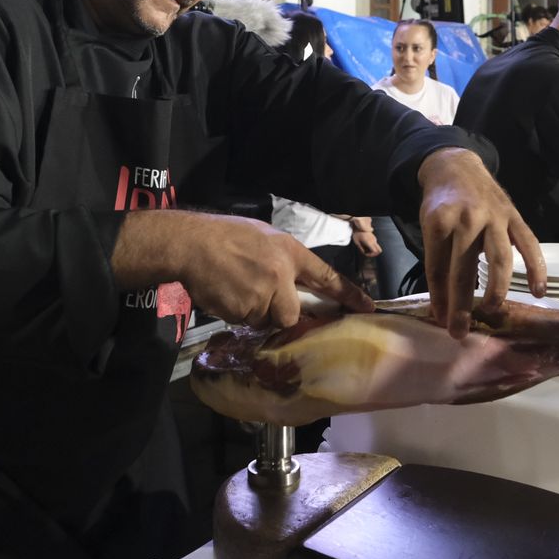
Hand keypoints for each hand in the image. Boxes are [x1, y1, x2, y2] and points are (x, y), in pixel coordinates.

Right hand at [118, 211, 372, 327]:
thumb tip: (290, 284)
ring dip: (253, 312)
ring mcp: (264, 294)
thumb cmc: (224, 235)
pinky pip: (245, 323)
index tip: (367, 307)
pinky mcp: (244, 310)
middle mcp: (282, 275)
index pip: (326, 276)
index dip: (348, 293)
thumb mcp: (263, 237)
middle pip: (292, 313)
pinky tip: (224, 294)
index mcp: (289, 251)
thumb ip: (282, 261)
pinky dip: (236, 314)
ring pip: (266, 320)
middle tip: (254, 294)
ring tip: (234, 289)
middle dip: (276, 311)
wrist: (191, 244)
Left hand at [351, 228, 381, 257]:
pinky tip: (366, 245)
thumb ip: (361, 249)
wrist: (358, 226)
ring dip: (372, 250)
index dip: (371, 255)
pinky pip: (375, 244)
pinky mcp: (373, 237)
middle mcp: (373, 240)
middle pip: (379, 250)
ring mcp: (374, 239)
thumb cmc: (357, 234)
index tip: (366, 254)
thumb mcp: (357, 242)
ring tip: (365, 248)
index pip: (375, 251)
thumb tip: (364, 253)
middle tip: (368, 253)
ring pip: (377, 247)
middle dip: (374, 254)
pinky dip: (371, 246)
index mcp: (369, 242)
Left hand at [416, 147, 545, 337]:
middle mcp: (468, 219)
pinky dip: (536, 268)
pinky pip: (529, 244)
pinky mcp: (514, 216)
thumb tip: (443, 306)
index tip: (440, 320)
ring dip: (496, 288)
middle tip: (458, 330)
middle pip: (464, 268)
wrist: (455, 166)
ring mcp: (494, 217)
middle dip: (461, 303)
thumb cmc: (440, 204)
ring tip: (491, 311)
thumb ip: (437, 260)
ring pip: (498, 259)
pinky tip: (539, 291)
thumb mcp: (428, 226)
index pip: (437, 266)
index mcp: (440, 221)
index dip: (439, 296)